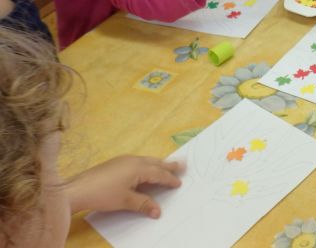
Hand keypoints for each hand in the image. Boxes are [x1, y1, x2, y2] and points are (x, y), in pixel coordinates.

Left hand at [66, 156, 182, 216]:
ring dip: (157, 164)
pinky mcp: (115, 163)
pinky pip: (138, 161)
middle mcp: (133, 160)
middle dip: (168, 165)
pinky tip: (144, 169)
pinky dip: (147, 164)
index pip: (159, 174)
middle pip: (155, 163)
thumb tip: (158, 212)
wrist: (77, 189)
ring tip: (166, 165)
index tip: (179, 183)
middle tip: (182, 165)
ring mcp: (123, 160)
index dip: (169, 179)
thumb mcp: (125, 201)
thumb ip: (144, 204)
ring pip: (146, 160)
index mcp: (138, 168)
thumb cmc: (103, 194)